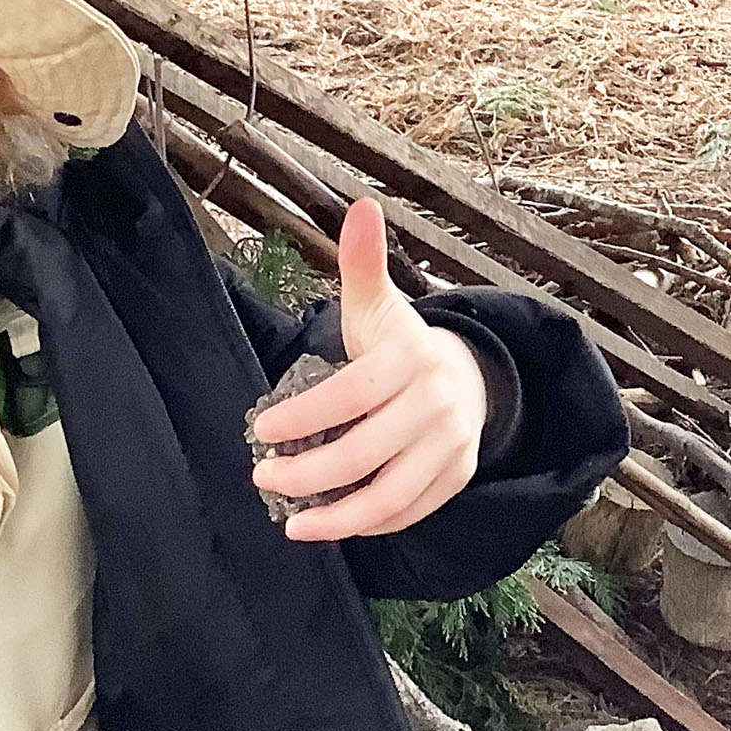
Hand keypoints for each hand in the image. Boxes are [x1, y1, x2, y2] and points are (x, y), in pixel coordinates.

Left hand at [250, 200, 487, 539]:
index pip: (351, 395)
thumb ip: (362, 263)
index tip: (261, 431)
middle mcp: (437, 403)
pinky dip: (370, 523)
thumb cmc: (403, 345)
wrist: (469, 376)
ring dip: (337, 517)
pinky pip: (411, 511)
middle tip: (264, 476)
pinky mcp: (457, 476)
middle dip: (307, 473)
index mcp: (411, 359)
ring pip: (391, 494)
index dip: (303, 416)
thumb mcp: (378, 305)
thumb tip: (361, 206)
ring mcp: (452, 444)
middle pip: (364, 452)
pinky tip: (334, 524)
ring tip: (293, 524)